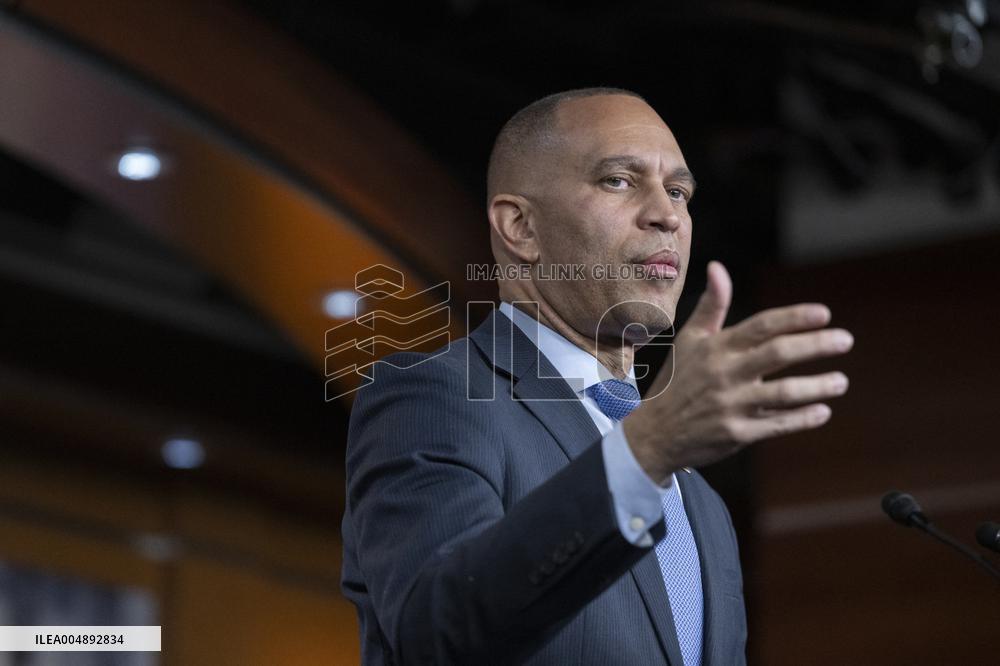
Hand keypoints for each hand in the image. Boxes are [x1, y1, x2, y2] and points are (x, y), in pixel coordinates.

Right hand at [623, 261, 852, 483]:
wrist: (656, 433)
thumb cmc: (678, 381)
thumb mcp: (689, 340)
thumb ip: (711, 306)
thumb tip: (717, 267)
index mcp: (716, 348)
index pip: (761, 326)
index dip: (794, 318)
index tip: (823, 313)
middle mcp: (725, 374)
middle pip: (778, 354)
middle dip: (815, 345)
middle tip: (845, 339)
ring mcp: (732, 405)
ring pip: (784, 393)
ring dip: (817, 386)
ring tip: (841, 381)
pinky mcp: (737, 434)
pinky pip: (778, 424)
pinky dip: (803, 418)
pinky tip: (823, 411)